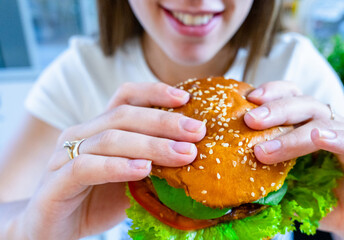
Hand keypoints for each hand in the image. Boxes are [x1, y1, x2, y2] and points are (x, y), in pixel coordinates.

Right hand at [20, 82, 205, 238]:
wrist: (54, 231)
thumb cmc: (97, 201)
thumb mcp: (132, 178)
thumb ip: (154, 164)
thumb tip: (194, 154)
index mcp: (99, 128)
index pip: (126, 97)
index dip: (154, 92)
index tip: (186, 98)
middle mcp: (82, 135)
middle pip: (124, 116)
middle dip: (165, 122)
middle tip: (198, 131)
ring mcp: (65, 156)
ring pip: (110, 138)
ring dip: (151, 145)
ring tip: (182, 153)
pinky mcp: (56, 182)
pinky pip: (87, 167)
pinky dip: (117, 166)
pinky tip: (143, 169)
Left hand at [244, 81, 343, 238]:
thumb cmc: (324, 200)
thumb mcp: (291, 185)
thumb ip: (271, 175)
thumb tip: (233, 173)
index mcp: (309, 126)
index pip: (291, 98)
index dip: (271, 93)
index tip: (247, 100)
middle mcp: (330, 125)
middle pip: (303, 103)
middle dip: (275, 109)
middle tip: (250, 120)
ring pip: (323, 121)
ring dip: (293, 134)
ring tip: (266, 149)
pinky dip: (337, 138)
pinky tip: (318, 138)